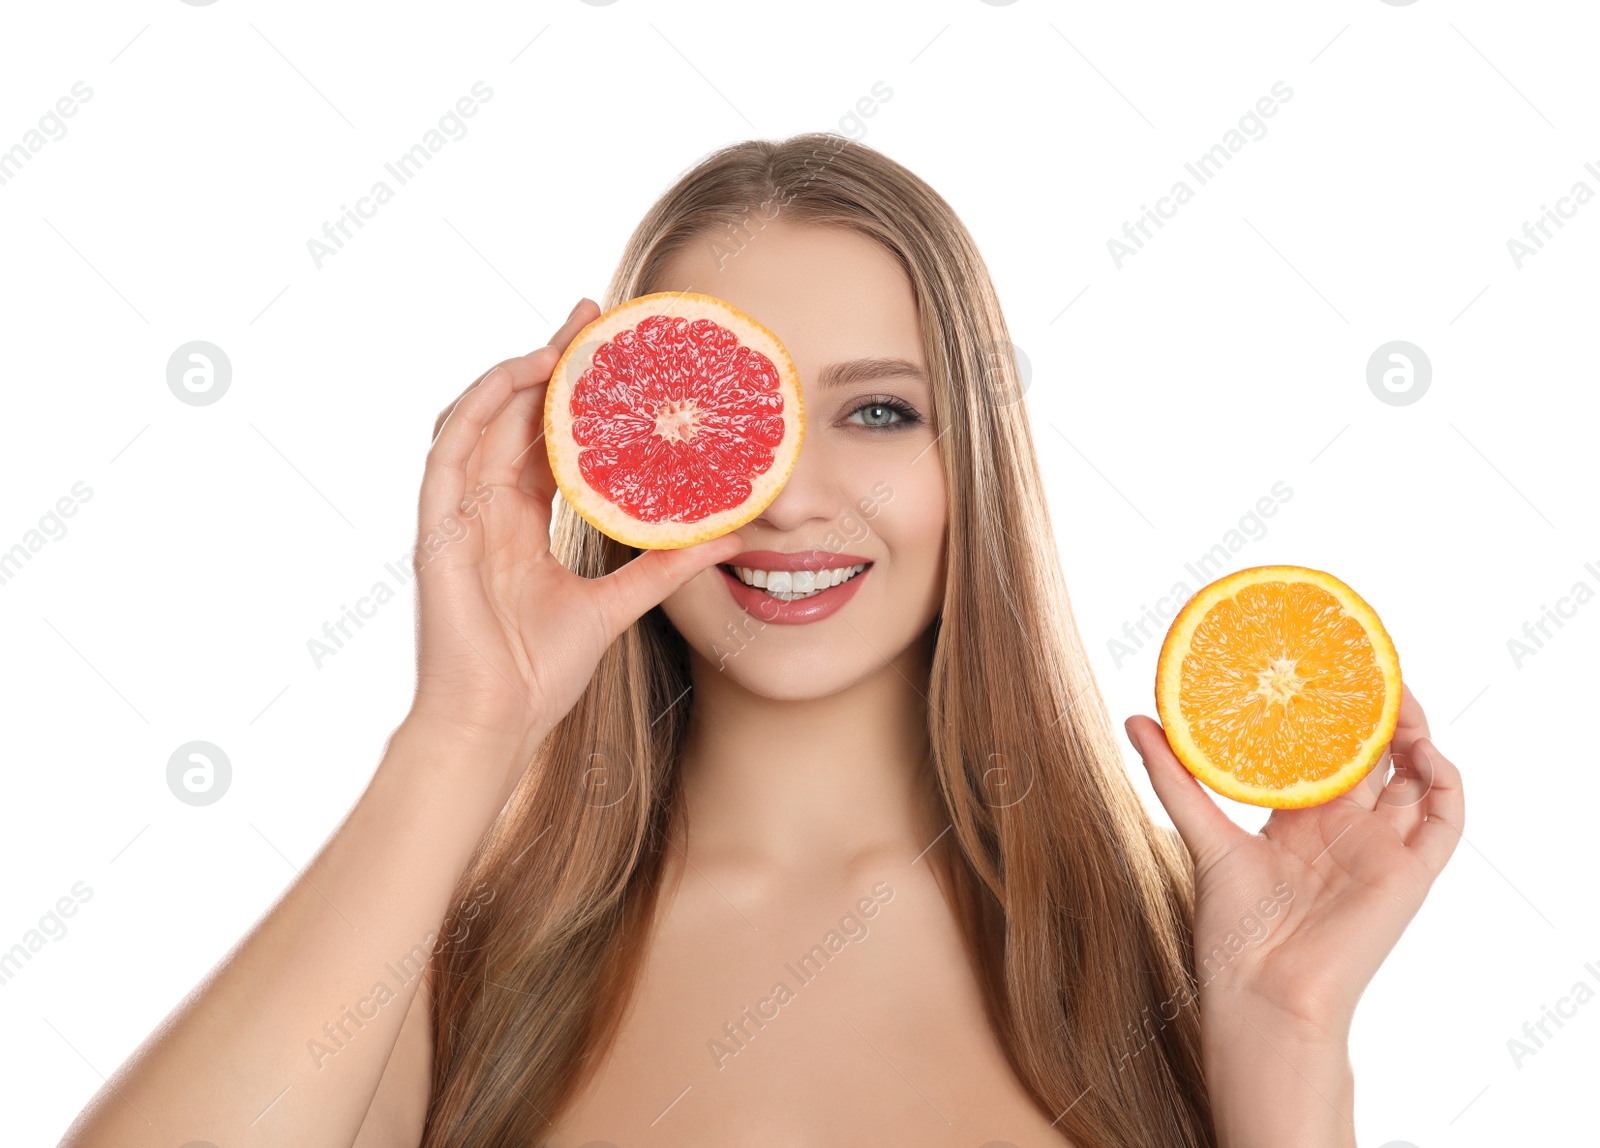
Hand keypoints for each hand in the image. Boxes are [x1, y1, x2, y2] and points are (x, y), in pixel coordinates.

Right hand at [406, 298, 747, 779]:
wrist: (494, 723)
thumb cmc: (538, 674)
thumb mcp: (615, 606)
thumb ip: (663, 567)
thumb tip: (729, 538)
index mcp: (519, 524)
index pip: (545, 439)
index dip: (573, 394)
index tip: (611, 351)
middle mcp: (485, 509)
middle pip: (514, 415)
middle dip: (550, 362)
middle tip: (594, 318)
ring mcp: (456, 514)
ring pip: (479, 418)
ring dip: (516, 372)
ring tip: (563, 339)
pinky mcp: (435, 525)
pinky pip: (450, 447)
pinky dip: (481, 404)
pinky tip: (518, 375)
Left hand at [1124, 682, 1464, 1039]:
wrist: (1262, 992)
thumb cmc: (1231, 929)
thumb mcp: (1201, 836)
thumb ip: (1172, 778)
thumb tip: (1135, 719)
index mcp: (1298, 820)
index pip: (1323, 752)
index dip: (1328, 712)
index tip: (1320, 664)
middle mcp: (1343, 829)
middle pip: (1374, 757)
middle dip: (1375, 712)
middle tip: (1365, 666)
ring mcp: (1379, 849)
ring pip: (1415, 778)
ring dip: (1416, 734)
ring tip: (1398, 695)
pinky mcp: (1408, 874)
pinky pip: (1446, 822)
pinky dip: (1445, 782)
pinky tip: (1423, 750)